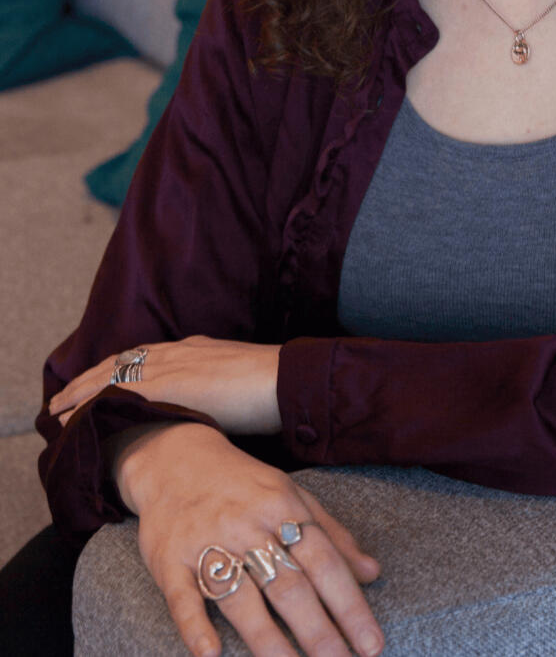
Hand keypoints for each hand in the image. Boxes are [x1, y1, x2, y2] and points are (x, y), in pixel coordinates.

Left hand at [48, 335, 281, 435]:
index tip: (92, 383)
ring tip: (58, 410)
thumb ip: (216, 391)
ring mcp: (172, 366)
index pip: (142, 358)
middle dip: (87, 381)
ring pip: (112, 376)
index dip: (113, 371)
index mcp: (194, 350)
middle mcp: (177, 352)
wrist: (285, 380)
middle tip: (60, 400)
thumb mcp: (236, 384)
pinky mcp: (169, 385)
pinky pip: (120, 393)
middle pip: (119, 364)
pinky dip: (95, 404)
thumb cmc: (271, 388)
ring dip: (82, 392)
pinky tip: (78, 417)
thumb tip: (207, 410)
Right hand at [115, 422, 383, 656]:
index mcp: (283, 507)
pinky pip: (183, 597)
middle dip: (317, 630)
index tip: (371, 643)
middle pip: (288, 584)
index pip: (324, 561)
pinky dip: (195, 627)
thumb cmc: (243, 485)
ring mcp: (208, 543)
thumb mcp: (291, 494)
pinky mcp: (171, 561)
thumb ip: (332, 534)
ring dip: (268, 640)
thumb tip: (372, 571)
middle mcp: (248, 526)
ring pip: (241, 597)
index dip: (349, 604)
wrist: (174, 457)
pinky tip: (210, 655)